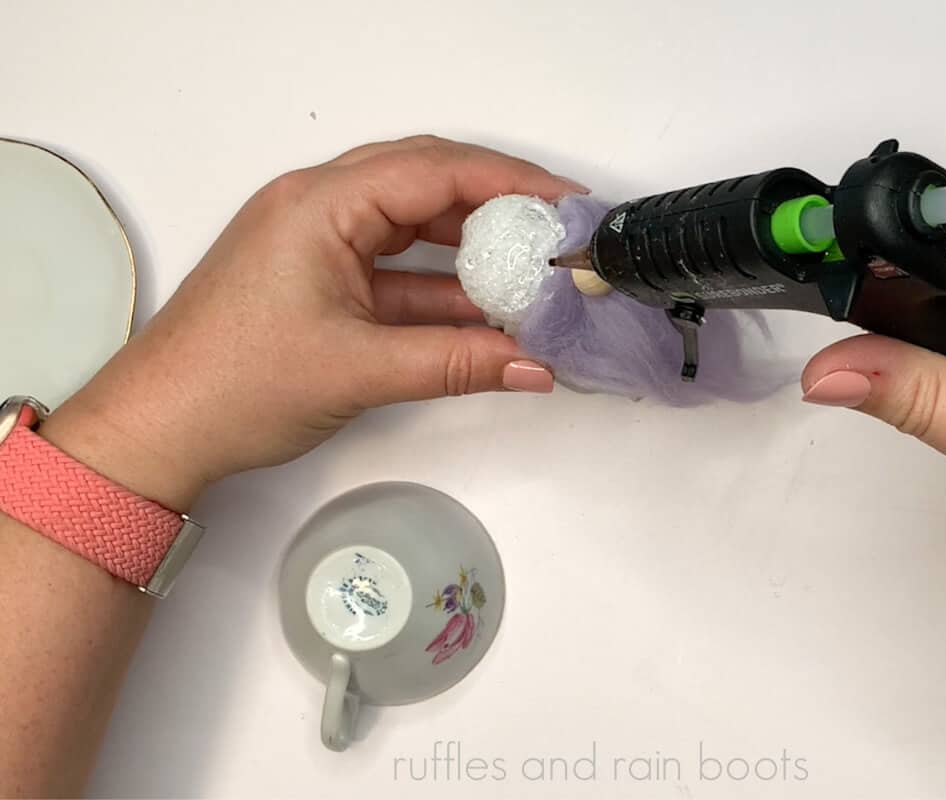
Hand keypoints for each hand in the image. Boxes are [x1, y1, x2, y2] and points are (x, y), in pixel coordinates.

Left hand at [40, 136, 582, 509]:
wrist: (159, 430)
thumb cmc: (234, 384)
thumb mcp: (359, 369)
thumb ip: (456, 362)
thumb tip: (536, 364)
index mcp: (319, 204)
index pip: (435, 170)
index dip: (510, 182)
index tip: (566, 205)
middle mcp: (318, 206)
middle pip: (426, 183)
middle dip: (497, 205)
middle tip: (557, 230)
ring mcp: (317, 242)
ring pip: (413, 226)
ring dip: (471, 250)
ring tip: (532, 271)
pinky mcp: (319, 278)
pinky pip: (394, 268)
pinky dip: (440, 287)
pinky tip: (486, 312)